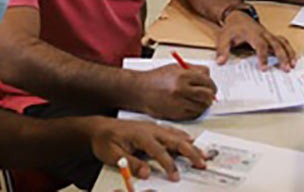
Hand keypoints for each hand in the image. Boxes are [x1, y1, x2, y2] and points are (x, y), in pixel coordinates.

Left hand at [89, 118, 206, 181]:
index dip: (169, 164)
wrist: (100, 128)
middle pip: (175, 140)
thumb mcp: (112, 155)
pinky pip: (172, 132)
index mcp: (141, 136)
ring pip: (177, 136)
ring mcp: (153, 127)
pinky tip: (191, 140)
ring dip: (191, 145)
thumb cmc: (105, 141)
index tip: (176, 176)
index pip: (159, 151)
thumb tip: (146, 173)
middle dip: (190, 152)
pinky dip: (184, 137)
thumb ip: (130, 164)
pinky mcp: (154, 128)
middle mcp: (150, 129)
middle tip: (202, 163)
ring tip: (203, 154)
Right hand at [137, 63, 216, 120]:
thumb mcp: (176, 67)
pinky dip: (195, 111)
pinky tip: (191, 106)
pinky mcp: (175, 114)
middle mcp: (181, 90)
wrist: (139, 90)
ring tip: (199, 101)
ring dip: (203, 104)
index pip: (207, 81)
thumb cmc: (156, 78)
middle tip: (209, 95)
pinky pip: (193, 115)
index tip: (211, 87)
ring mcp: (178, 103)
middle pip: (207, 95)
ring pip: (202, 107)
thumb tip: (208, 76)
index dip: (211, 85)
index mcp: (183, 76)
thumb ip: (193, 70)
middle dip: (210, 95)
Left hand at [215, 11, 296, 70]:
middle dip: (282, 56)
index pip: (260, 45)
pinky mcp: (271, 36)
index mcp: (252, 34)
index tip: (264, 68)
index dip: (263, 57)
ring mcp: (269, 35)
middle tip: (286, 69)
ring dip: (288, 53)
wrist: (238, 16)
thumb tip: (220, 62)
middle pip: (276, 44)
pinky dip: (289, 50)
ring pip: (282, 42)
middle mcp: (263, 33)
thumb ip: (222, 50)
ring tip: (292, 65)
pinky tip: (293, 59)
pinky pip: (283, 41)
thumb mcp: (224, 38)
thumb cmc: (232, 28)